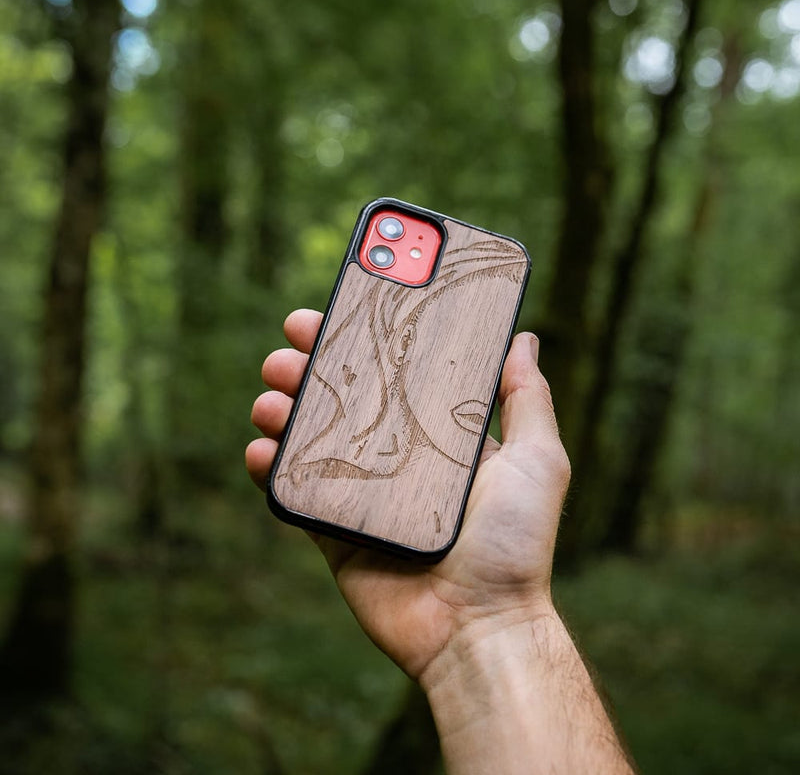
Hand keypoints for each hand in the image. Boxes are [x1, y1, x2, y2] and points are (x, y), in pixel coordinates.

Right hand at [247, 309, 570, 681]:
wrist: (479, 628)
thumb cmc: (513, 544)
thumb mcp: (537, 460)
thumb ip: (527, 400)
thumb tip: (523, 338)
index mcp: (438, 434)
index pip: (394, 372)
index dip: (364, 338)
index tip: (339, 306)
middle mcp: (396, 456)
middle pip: (343, 397)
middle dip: (312, 364)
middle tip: (290, 345)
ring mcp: (361, 493)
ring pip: (310, 437)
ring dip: (283, 407)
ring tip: (272, 395)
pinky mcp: (334, 531)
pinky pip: (293, 492)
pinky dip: (270, 466)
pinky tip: (263, 448)